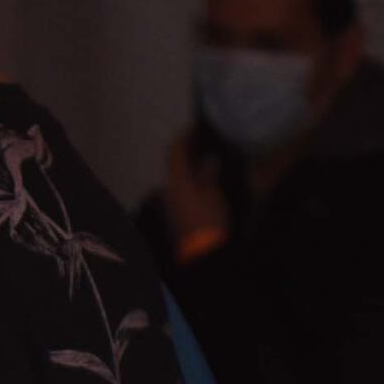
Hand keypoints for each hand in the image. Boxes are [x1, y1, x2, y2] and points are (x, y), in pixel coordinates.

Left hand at [156, 133, 229, 247]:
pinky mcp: (178, 217)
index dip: (185, 136)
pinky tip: (208, 185)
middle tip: (207, 144)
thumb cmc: (210, 221)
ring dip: (192, 169)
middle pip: (176, 165)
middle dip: (189, 153)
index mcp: (177, 181)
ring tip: (211, 163)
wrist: (205, 256)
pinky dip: (194, 183)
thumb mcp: (214, 194)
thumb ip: (210, 173)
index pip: (175, 151)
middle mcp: (169, 190)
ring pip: (180, 179)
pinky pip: (184, 192)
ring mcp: (172, 205)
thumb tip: (210, 160)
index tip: (197, 127)